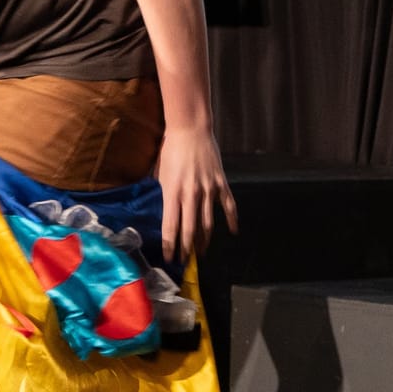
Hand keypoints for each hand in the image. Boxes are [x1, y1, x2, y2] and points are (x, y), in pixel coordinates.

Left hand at [154, 127, 238, 261]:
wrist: (190, 130)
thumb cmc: (171, 151)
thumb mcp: (160, 174)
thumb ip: (165, 195)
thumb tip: (167, 214)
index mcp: (172, 192)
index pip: (170, 227)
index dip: (170, 246)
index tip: (170, 258)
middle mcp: (190, 194)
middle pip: (190, 230)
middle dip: (186, 249)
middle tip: (184, 261)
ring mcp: (208, 190)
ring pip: (208, 223)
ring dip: (204, 240)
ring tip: (200, 252)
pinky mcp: (221, 183)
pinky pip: (228, 206)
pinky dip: (231, 220)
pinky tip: (232, 232)